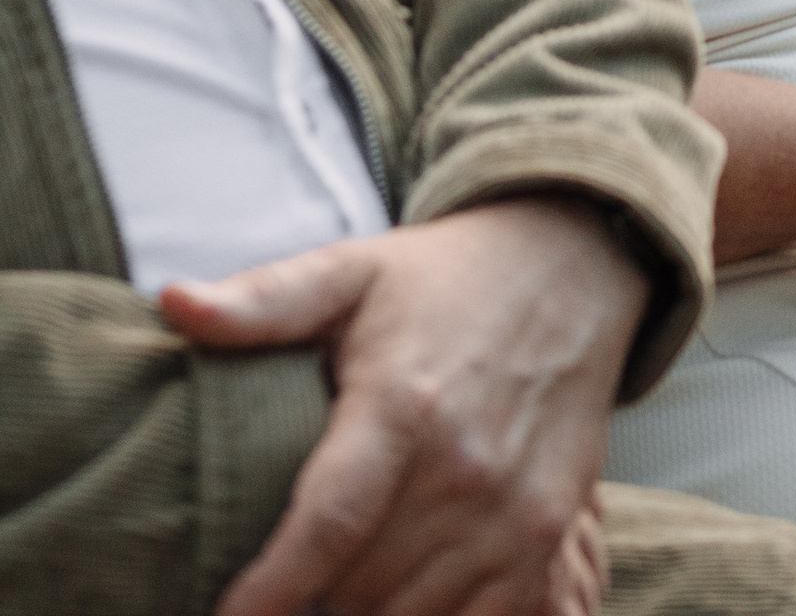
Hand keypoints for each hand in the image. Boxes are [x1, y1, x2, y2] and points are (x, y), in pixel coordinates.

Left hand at [162, 194, 650, 615]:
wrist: (573, 264)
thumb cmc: (444, 278)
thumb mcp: (352, 271)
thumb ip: (263, 300)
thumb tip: (172, 303)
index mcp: (404, 403)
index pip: (324, 526)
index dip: (267, 591)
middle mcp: (466, 466)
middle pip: (357, 588)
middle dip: (310, 597)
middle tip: (287, 573)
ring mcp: (514, 509)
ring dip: (366, 610)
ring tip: (341, 577)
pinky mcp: (548, 532)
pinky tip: (401, 591)